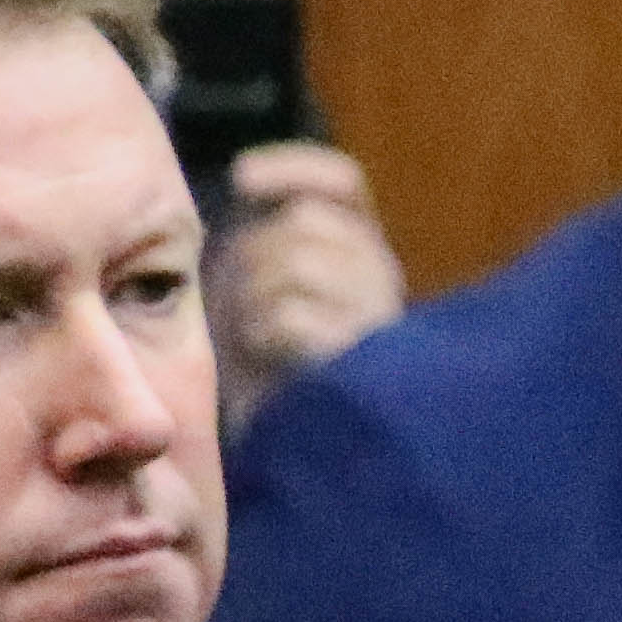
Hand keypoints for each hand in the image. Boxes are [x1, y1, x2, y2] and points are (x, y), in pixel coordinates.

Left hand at [212, 142, 407, 412]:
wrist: (292, 451)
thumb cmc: (267, 368)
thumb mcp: (263, 292)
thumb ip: (269, 243)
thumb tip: (245, 176)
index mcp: (362, 253)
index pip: (342, 185)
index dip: (295, 171)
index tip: (242, 179)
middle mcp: (382, 277)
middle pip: (304, 224)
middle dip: (254, 255)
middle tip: (239, 302)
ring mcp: (378, 317)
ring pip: (297, 264)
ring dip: (255, 296)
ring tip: (254, 335)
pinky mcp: (363, 357)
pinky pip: (295, 316)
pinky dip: (267, 334)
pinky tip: (269, 358)